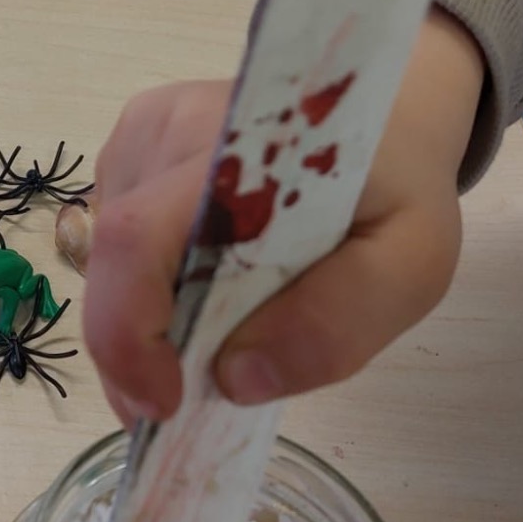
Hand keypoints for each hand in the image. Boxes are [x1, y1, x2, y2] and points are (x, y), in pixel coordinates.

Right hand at [82, 9, 485, 425]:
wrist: (387, 117)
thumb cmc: (397, 191)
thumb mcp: (412, 264)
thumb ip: (337, 322)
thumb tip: (234, 379)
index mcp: (235, 148)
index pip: (137, 238)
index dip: (127, 333)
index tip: (163, 404)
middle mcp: (167, 129)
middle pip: (115, 263)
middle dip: (138, 350)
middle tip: (194, 395)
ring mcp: (140, 134)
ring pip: (110, 260)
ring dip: (147, 320)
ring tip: (221, 324)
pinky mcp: (129, 147)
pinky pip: (117, 243)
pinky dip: (148, 288)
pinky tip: (205, 283)